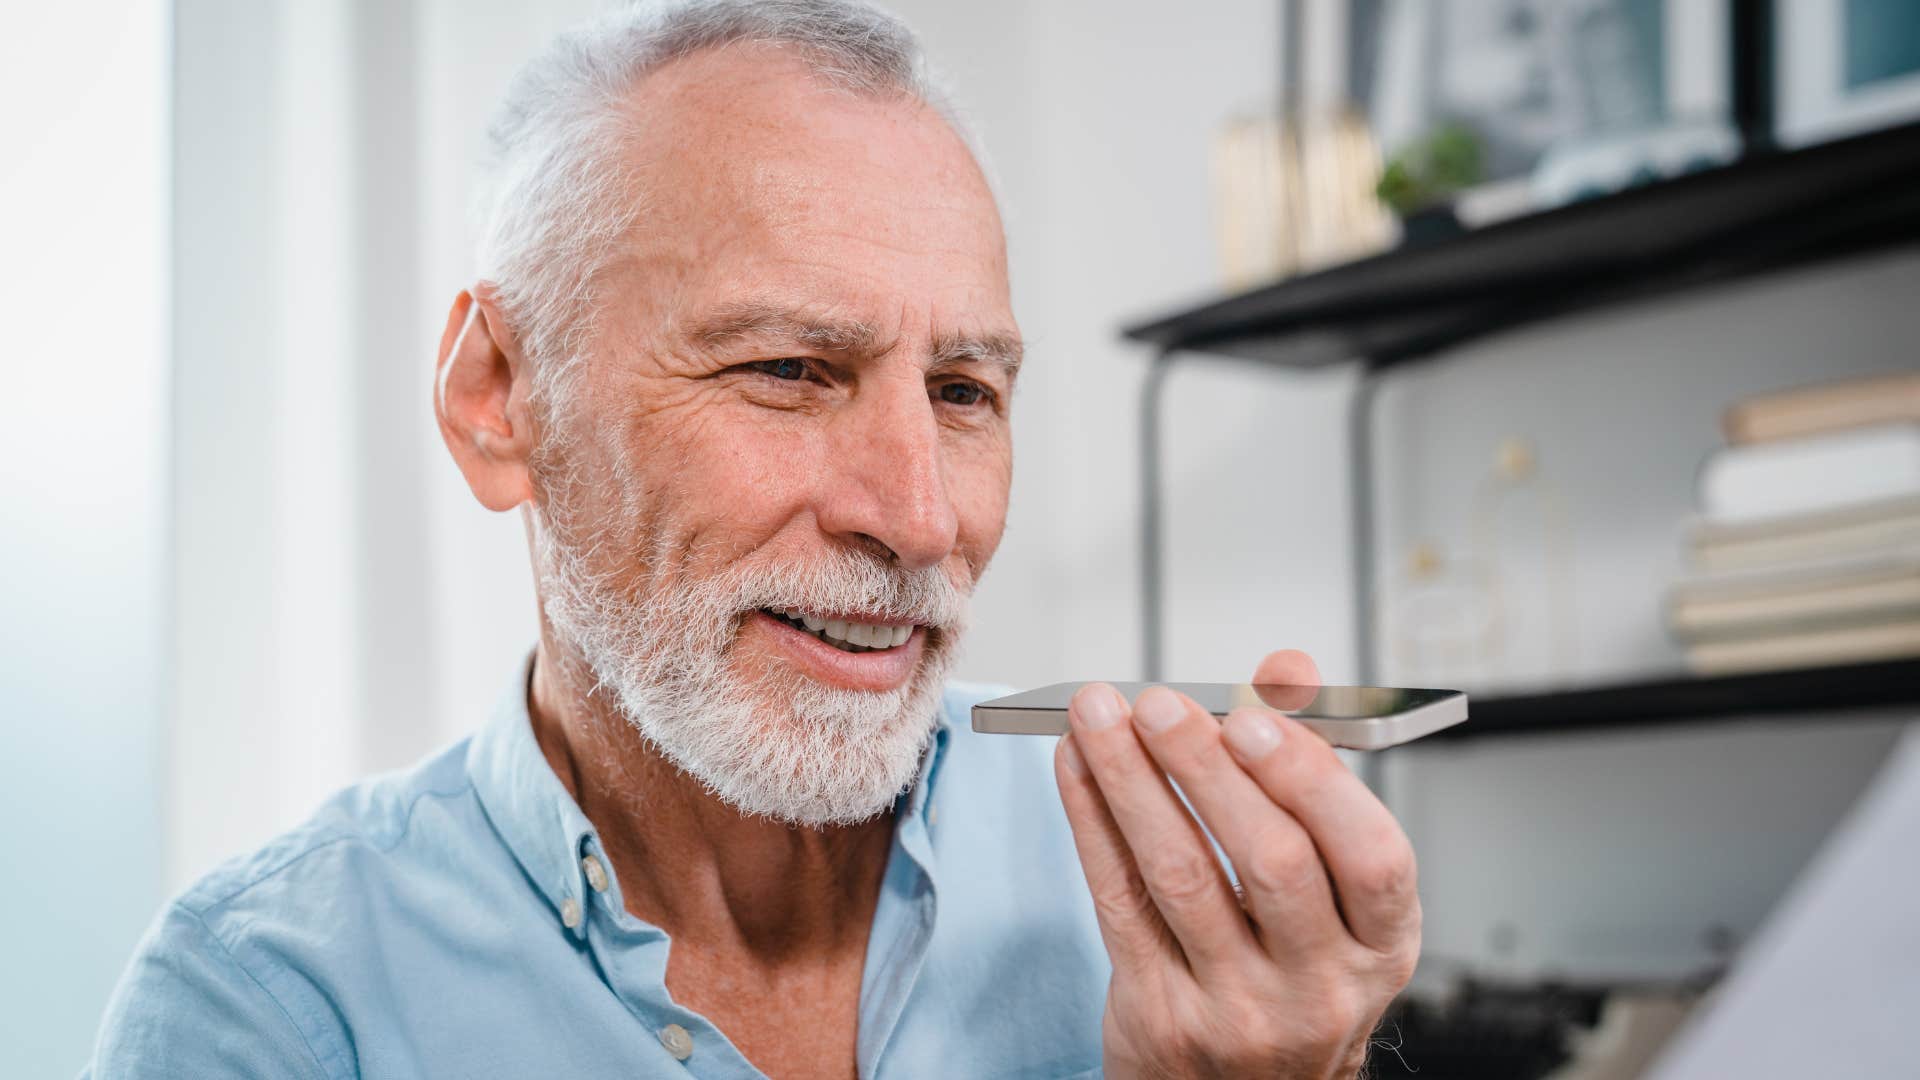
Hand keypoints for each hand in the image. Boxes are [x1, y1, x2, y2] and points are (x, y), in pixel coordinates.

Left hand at [1054, 651, 1419, 1078]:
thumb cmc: (1290, 966)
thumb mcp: (1330, 888)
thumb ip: (1310, 773)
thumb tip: (1286, 672)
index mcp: (1380, 943)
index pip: (1372, 859)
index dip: (1313, 782)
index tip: (1252, 719)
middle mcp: (1320, 984)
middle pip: (1271, 864)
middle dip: (1206, 770)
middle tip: (1159, 703)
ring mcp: (1239, 1008)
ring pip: (1181, 876)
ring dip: (1131, 780)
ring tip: (1098, 714)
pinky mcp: (1161, 1015)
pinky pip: (1120, 903)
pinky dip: (1092, 822)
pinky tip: (1075, 766)